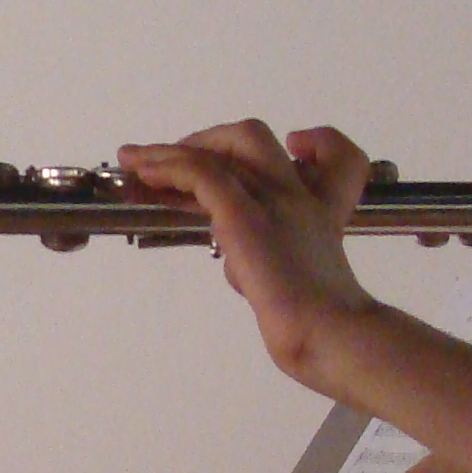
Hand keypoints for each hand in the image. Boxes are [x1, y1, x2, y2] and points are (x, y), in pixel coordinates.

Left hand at [116, 122, 385, 382]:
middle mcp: (302, 198)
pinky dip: (168, 167)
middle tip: (174, 159)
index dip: (317, 143)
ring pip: (224, 147)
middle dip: (208, 140)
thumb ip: (271, 269)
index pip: (338, 157)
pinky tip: (144, 174)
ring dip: (171, 150)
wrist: (327, 334)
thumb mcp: (299, 291)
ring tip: (134, 159)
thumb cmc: (321, 329)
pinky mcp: (244, 213)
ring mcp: (275, 200)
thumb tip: (240, 270)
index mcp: (323, 215)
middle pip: (257, 139)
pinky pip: (200, 173)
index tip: (295, 146)